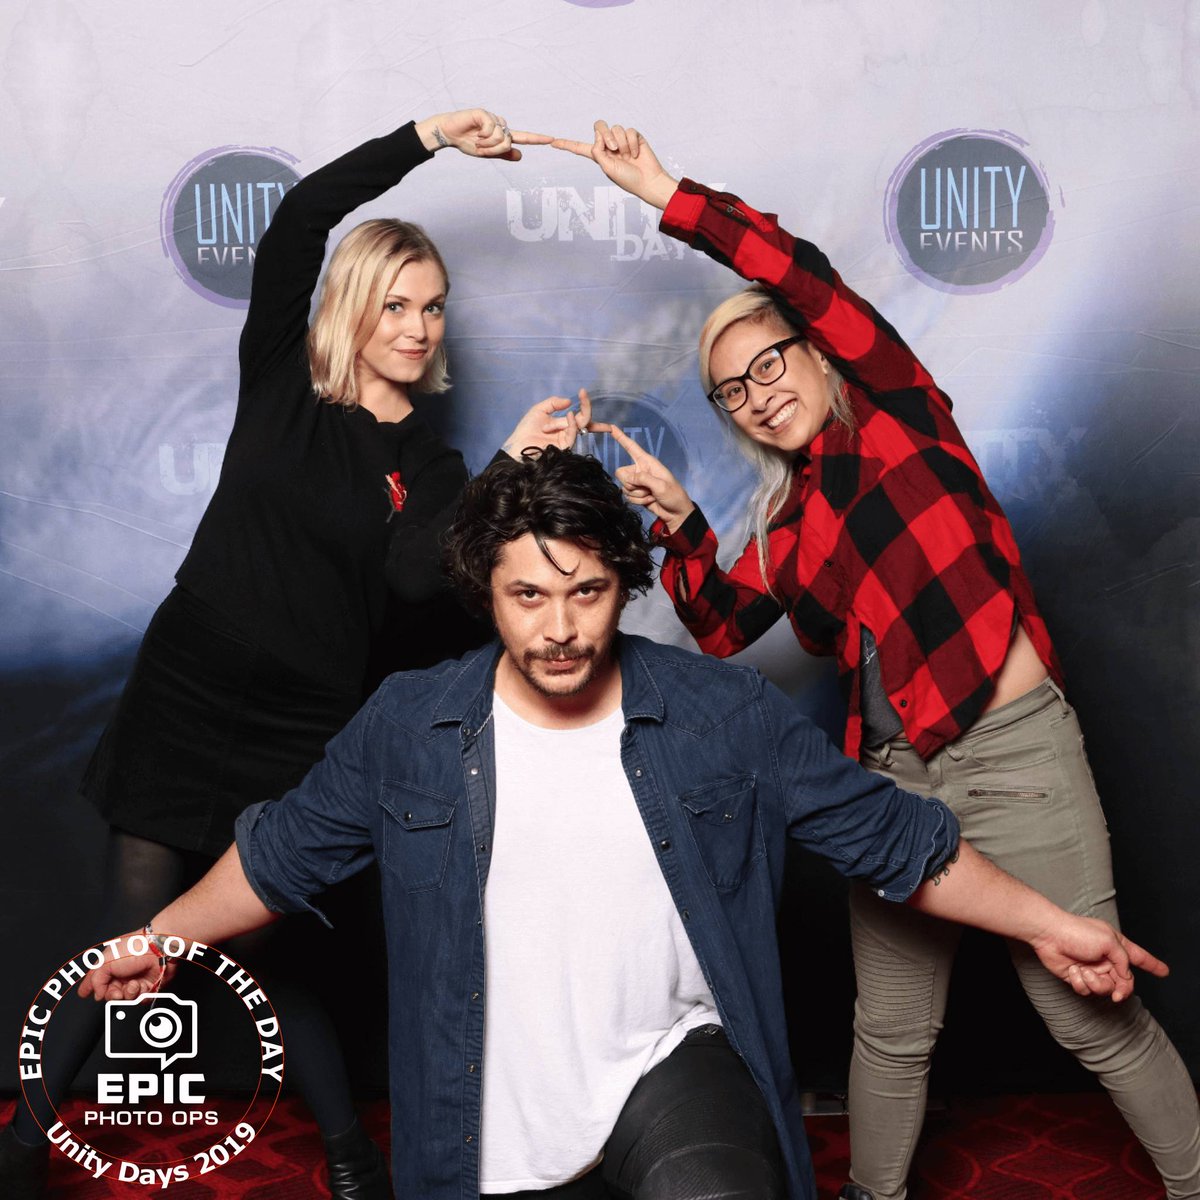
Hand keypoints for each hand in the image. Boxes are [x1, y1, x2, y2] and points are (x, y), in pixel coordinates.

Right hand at [78, 933, 173, 1001]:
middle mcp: (122, 974)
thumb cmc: (134, 948)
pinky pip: (140, 1000)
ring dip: (128, 994)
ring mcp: (135, 980)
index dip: (90, 987)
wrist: (159, 948)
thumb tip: (96, 994)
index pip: (96, 980)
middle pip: (110, 994)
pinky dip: (140, 995)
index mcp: (110, 965)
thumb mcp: (105, 962)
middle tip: (116, 992)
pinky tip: (141, 985)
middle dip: (112, 995)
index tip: (84, 993)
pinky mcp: (149, 986)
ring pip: (125, 999)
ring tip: (133, 984)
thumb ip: (96, 981)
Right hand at [416, 108, 552, 161]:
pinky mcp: (484, 113)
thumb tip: (521, 155)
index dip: (537, 139)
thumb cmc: (467, 142)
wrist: (449, 134)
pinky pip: (492, 129)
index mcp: (502, 135)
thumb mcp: (486, 153)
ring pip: (501, 137)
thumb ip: (503, 154)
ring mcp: (493, 118)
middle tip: (480, 148)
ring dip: (487, 144)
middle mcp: (500, 125)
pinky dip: (483, 135)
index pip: (523, 137)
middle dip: (493, 150)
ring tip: (476, 140)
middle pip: (508, 142)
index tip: (552, 139)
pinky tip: (475, 132)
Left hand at [502, 389, 591, 459]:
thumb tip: (569, 401)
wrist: (518, 445)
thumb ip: (553, 403)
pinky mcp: (564, 447)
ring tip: (564, 415)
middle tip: (583, 394)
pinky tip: (569, 415)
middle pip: (584, 420)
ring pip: (580, 425)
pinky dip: (572, 424)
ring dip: (571, 418)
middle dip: (586, 407)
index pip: (579, 414)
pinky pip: (572, 434)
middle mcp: (567, 431)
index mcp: (563, 423)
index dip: (584, 404)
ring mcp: (567, 439)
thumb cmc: (526, 430)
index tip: (583, 391)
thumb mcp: (539, 410)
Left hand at [550, 120, 676, 209]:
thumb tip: (598, 135)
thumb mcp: (607, 168)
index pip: (580, 147)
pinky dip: (632, 143)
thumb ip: (598, 151)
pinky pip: (629, 131)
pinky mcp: (634, 137)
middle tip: (614, 148)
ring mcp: (622, 140)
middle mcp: (609, 146)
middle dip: (605, 134)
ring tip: (628, 156)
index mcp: (599, 155)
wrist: (648, 181)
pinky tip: (636, 154)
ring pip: (616, 128)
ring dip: (622, 143)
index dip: (567, 145)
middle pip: (599, 127)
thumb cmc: (628, 179)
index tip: (552, 142)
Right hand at [590, 423, 694, 531]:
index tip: (611, 427)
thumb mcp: (661, 485)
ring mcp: (638, 482)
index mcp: (647, 462)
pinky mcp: (636, 493)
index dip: (621, 438)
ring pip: (624, 487)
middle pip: (621, 473)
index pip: (631, 447)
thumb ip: (643, 479)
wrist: (676, 513)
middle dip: (631, 484)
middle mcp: (640, 470)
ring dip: (637, 495)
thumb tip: (628, 478)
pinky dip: (638, 501)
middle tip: (647, 489)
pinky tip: (649, 500)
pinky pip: (627, 496)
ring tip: (651, 495)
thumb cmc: (673, 495)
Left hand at [1030, 915, 1167, 1001]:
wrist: (1048, 935)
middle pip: (1125, 982)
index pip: (1139, 957)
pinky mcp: (1078, 977)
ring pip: (1105, 989)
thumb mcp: (1109, 942)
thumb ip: (1123, 959)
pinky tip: (1073, 970)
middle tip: (1118, 993)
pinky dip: (1080, 982)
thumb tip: (1126, 975)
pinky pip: (1086, 990)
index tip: (1164, 971)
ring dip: (1096, 983)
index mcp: (1117, 946)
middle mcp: (1107, 959)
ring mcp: (1093, 969)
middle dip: (1122, 989)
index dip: (1152, 965)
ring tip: (1084, 970)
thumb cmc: (1077, 932)